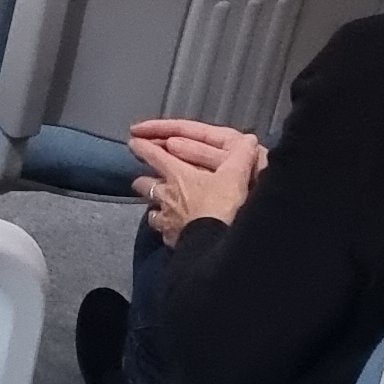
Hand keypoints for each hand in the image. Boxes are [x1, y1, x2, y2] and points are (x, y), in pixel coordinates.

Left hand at [128, 119, 265, 243]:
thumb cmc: (222, 205)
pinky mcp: (170, 239)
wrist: (216, 244)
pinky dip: (166, 230)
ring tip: (160, 207)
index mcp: (176, 174)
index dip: (142, 146)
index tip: (133, 142)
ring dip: (154, 207)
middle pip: (144, 184)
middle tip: (147, 178)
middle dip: (143, 180)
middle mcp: (165, 195)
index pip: (153, 155)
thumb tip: (250, 139)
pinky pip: (163, 232)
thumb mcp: (235, 177)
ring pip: (150, 210)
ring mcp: (165, 219)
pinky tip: (173, 231)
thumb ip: (241, 157)